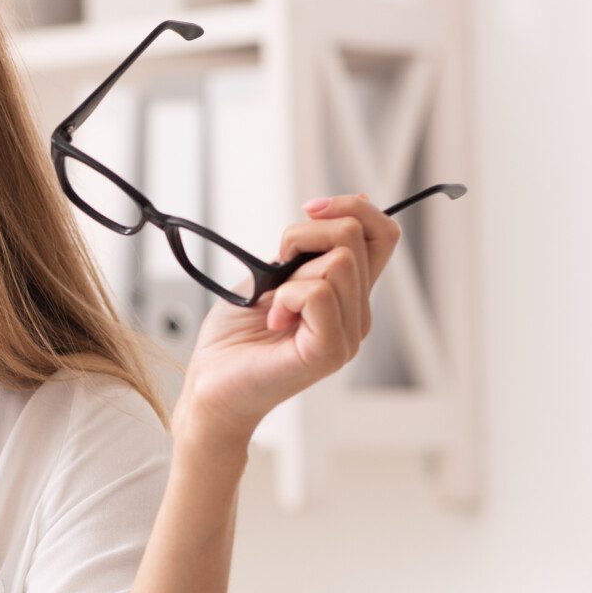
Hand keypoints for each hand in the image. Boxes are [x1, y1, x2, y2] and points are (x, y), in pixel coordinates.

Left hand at [172, 193, 403, 449]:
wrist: (208, 385)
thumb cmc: (234, 338)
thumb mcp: (269, 278)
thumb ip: (302, 253)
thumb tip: (328, 211)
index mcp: (348, 295)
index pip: (383, 235)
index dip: (354, 207)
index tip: (310, 208)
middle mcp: (356, 314)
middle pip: (356, 237)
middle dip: (305, 234)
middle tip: (275, 272)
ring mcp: (347, 335)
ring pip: (338, 262)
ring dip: (291, 273)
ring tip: (272, 306)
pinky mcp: (328, 352)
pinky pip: (320, 294)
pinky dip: (287, 297)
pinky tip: (273, 321)